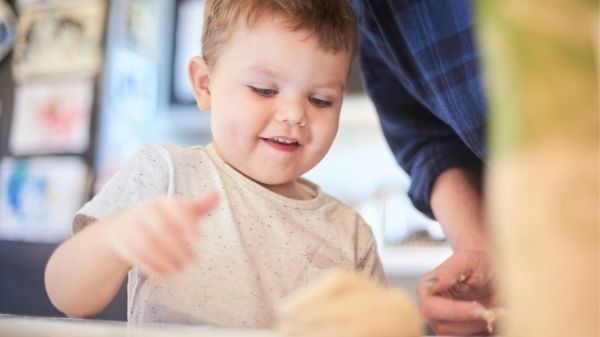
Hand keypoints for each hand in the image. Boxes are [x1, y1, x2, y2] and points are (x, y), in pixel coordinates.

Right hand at [103, 191, 218, 277]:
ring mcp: (131, 227)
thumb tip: (217, 194)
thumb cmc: (160, 218)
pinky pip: (136, 255)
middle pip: (161, 229)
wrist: (123, 226)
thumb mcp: (178, 210)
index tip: (200, 238)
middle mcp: (146, 212)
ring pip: (147, 244)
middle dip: (179, 247)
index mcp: (163, 203)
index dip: (187, 222)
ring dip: (165, 259)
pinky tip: (165, 274)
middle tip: (193, 261)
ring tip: (180, 269)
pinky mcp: (122, 242)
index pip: (175, 208)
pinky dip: (152, 267)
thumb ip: (199, 205)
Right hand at [416, 249, 495, 335]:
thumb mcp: (466, 259)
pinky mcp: (457, 331)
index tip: (480, 308)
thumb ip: (447, 272)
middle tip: (499, 311)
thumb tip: (429, 285)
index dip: (454, 311)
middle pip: (443, 327)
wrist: (489, 268)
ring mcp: (442, 322)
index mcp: (427, 289)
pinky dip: (482, 333)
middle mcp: (431, 308)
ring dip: (480, 329)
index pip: (429, 308)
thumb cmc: (477, 261)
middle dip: (473, 322)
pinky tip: (496, 321)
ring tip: (501, 314)